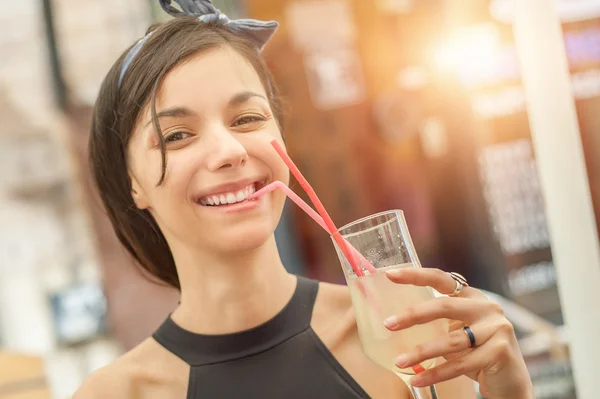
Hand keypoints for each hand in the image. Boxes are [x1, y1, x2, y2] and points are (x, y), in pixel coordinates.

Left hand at [384, 268, 533, 398]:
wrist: (510, 381)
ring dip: (421, 352)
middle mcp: (486, 307)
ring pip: (451, 341)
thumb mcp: (457, 330)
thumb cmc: (475, 352)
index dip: (416, 275)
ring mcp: (496, 328)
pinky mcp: (500, 351)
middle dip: (413, 315)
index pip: (442, 279)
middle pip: (444, 307)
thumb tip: (394, 322)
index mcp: (472, 296)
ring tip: (399, 362)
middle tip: (389, 324)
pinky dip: (436, 373)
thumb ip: (437, 321)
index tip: (391, 275)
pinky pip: (460, 365)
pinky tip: (417, 380)